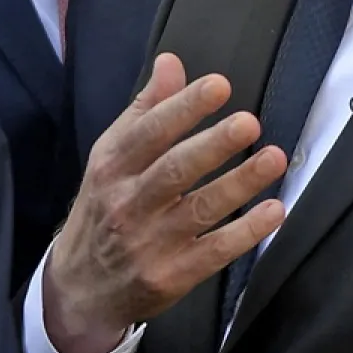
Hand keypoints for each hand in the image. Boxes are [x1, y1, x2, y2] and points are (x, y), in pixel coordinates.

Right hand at [43, 54, 287, 352]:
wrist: (78, 290)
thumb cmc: (105, 208)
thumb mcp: (111, 158)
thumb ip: (145, 109)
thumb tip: (171, 62)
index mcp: (112, 166)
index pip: (149, 132)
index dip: (184, 108)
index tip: (219, 86)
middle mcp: (127, 203)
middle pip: (174, 170)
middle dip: (213, 145)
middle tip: (250, 123)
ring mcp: (149, 242)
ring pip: (199, 209)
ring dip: (239, 183)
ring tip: (274, 158)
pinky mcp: (170, 276)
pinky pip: (213, 252)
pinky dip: (245, 232)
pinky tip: (274, 211)